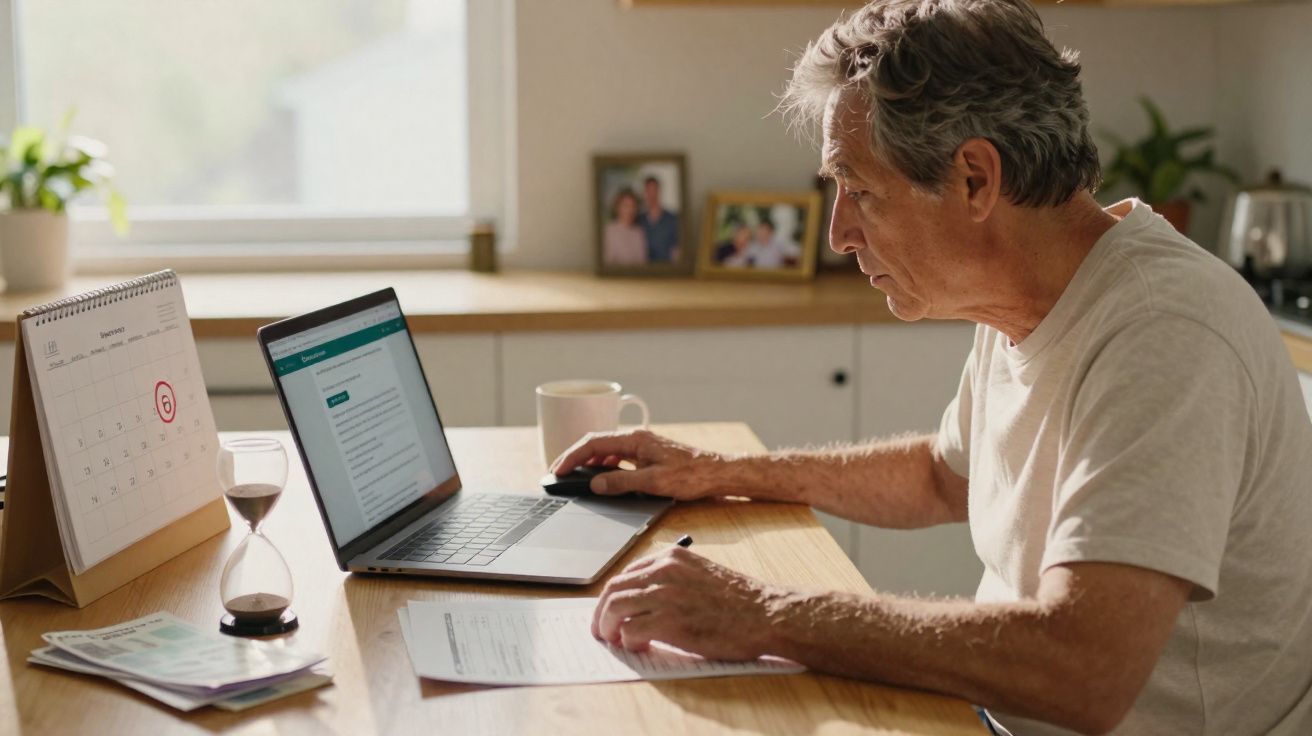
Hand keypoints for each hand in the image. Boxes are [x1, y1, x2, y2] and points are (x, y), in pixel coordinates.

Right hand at [549, 428, 727, 499]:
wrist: (716, 472)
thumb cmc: (691, 476)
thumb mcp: (653, 482)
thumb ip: (621, 482)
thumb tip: (595, 484)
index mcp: (635, 440)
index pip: (594, 443)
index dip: (572, 456)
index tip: (558, 470)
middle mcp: (637, 438)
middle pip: (597, 443)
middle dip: (576, 457)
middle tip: (559, 472)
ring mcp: (643, 445)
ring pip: (607, 449)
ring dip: (590, 461)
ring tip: (575, 475)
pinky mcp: (649, 454)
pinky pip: (619, 456)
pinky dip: (605, 464)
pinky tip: (603, 476)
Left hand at [592, 546, 785, 660]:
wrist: (765, 614)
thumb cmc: (739, 600)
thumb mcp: (701, 574)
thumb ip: (671, 579)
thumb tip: (643, 599)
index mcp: (671, 558)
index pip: (625, 574)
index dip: (612, 596)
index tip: (610, 611)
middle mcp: (663, 571)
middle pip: (613, 590)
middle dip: (601, 613)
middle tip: (601, 630)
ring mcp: (665, 595)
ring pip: (614, 609)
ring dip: (608, 628)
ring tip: (616, 641)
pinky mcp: (669, 622)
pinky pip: (630, 631)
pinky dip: (628, 642)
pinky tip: (640, 647)